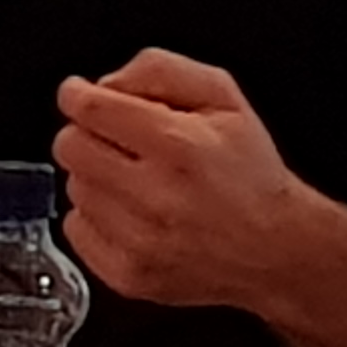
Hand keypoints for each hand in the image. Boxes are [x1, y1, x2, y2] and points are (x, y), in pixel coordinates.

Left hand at [53, 49, 325, 311]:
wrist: (276, 249)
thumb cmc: (251, 173)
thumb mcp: (225, 97)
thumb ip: (161, 71)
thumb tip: (104, 84)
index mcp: (180, 145)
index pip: (92, 109)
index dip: (77, 95)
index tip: (78, 94)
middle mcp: (156, 195)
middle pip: (70, 147)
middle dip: (88, 133)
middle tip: (118, 138)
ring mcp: (139, 241)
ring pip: (73, 188)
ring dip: (96, 176)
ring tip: (137, 180)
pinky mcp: (128, 274)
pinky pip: (75, 230)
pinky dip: (95, 217)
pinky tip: (130, 212)